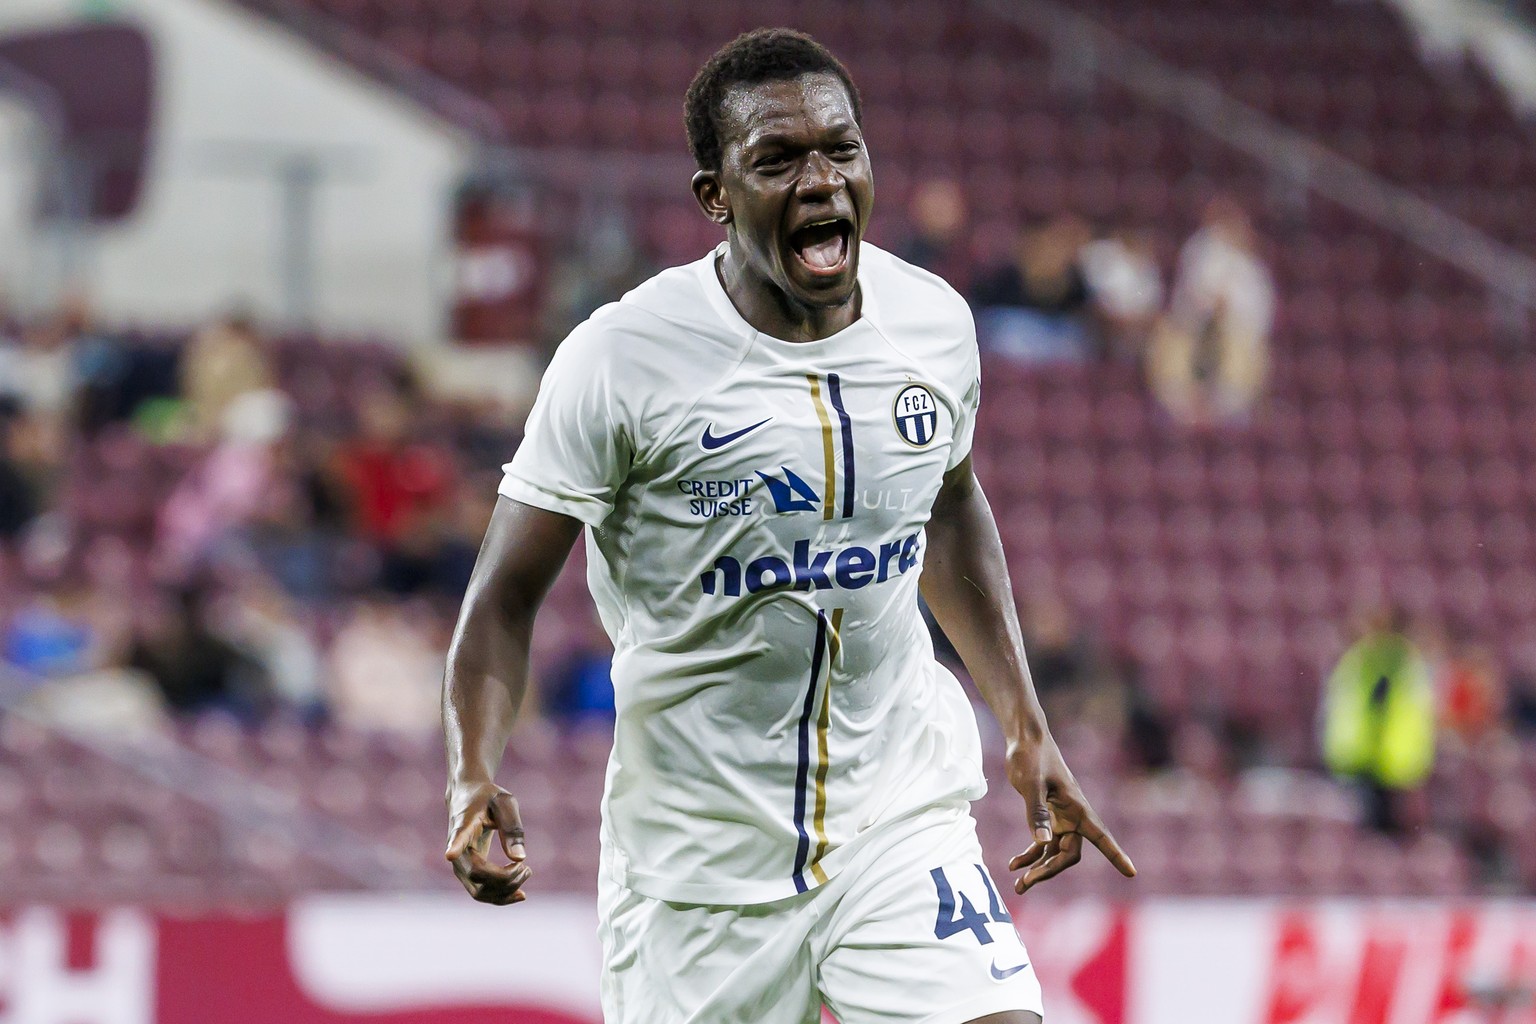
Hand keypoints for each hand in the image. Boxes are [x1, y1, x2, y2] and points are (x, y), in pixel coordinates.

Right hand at [444, 779, 530, 904]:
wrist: (467, 798)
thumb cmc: (488, 798)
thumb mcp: (505, 803)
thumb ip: (512, 828)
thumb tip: (520, 858)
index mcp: (463, 826)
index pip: (457, 839)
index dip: (455, 847)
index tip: (450, 854)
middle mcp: (456, 852)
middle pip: (476, 876)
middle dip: (506, 878)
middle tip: (526, 867)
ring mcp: (459, 866)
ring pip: (479, 892)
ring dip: (506, 890)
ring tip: (527, 872)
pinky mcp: (467, 874)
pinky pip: (481, 893)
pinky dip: (501, 897)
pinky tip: (521, 894)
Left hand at [1005, 735, 1134, 893]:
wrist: (1025, 740)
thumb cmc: (1031, 757)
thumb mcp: (1031, 784)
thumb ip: (1036, 813)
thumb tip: (1042, 843)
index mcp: (1077, 808)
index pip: (1101, 836)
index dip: (1115, 855)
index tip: (1131, 872)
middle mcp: (1072, 817)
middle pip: (1068, 854)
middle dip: (1049, 871)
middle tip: (1024, 884)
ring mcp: (1059, 818)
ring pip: (1054, 853)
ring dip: (1038, 869)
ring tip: (1019, 886)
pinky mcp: (1046, 816)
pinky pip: (1042, 843)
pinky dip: (1030, 855)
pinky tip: (1014, 865)